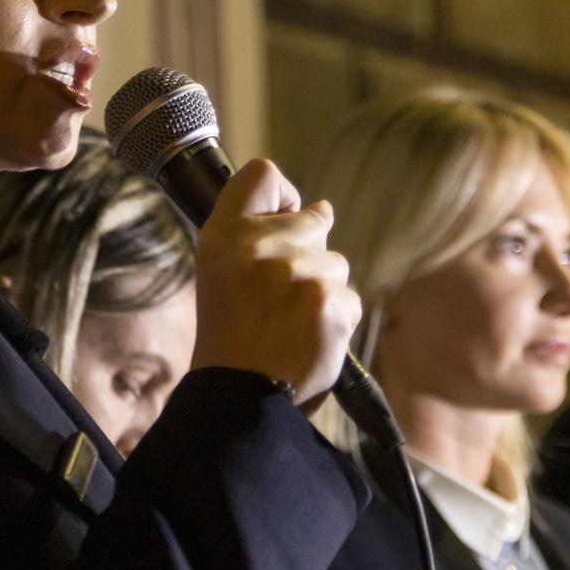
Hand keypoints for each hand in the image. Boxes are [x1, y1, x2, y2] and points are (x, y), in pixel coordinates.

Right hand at [190, 158, 360, 410]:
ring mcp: (301, 273)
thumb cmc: (230, 334)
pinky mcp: (332, 303)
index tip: (280, 221)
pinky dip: (335, 320)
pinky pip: (349, 299)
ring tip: (290, 322)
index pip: (263, 175)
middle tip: (278, 296)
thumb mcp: (220, 270)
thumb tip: (322, 209)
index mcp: (226, 233)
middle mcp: (262, 244)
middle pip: (315, 220)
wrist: (241, 394)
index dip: (280, 197)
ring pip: (335, 264)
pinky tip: (307, 338)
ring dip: (322, 291)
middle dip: (307, 254)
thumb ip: (257, 229)